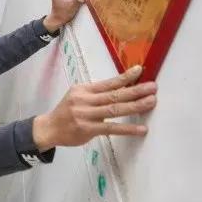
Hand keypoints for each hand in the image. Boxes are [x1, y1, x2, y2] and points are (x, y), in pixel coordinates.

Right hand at [32, 65, 156, 150]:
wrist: (48, 128)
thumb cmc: (66, 112)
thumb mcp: (76, 96)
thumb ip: (95, 94)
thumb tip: (120, 89)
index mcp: (83, 90)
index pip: (108, 82)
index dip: (125, 77)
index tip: (140, 71)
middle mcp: (85, 100)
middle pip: (114, 95)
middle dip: (136, 91)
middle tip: (153, 88)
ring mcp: (86, 115)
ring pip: (115, 109)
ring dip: (135, 106)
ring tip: (151, 102)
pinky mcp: (88, 130)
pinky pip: (111, 129)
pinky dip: (128, 129)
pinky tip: (141, 129)